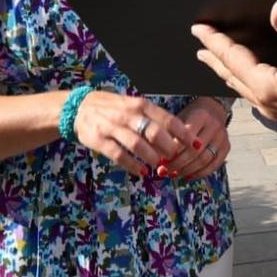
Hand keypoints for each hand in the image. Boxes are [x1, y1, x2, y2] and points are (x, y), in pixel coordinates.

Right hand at [71, 90, 198, 178]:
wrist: (79, 107)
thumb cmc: (114, 108)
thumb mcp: (134, 106)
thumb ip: (153, 118)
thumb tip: (179, 135)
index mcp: (140, 104)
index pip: (167, 119)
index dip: (184, 134)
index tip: (196, 145)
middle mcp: (128, 114)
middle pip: (155, 133)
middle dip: (169, 149)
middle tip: (175, 159)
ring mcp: (112, 127)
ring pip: (137, 145)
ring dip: (152, 158)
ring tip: (160, 167)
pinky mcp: (99, 140)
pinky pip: (118, 154)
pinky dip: (132, 165)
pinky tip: (142, 172)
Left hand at [166, 98, 232, 179]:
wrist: (213, 109)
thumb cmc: (191, 116)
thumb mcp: (180, 118)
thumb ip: (171, 135)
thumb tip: (156, 156)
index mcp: (201, 116)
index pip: (185, 138)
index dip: (172, 152)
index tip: (160, 161)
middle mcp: (214, 126)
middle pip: (195, 151)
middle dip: (177, 164)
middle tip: (164, 171)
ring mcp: (222, 137)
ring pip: (204, 160)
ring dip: (187, 170)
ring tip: (174, 174)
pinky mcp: (227, 147)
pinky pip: (214, 165)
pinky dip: (200, 173)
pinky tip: (188, 176)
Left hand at [192, 1, 276, 144]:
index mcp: (268, 89)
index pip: (233, 59)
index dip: (215, 41)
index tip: (199, 28)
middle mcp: (269, 106)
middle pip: (234, 78)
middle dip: (216, 61)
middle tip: (200, 48)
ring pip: (247, 91)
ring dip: (233, 74)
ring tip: (222, 64)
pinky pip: (262, 99)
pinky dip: (252, 84)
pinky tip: (258, 81)